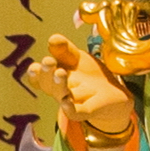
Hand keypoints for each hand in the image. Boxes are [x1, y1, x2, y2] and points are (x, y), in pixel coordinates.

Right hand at [34, 33, 134, 149]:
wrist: (114, 96)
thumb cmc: (89, 76)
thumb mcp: (76, 59)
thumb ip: (65, 50)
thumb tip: (52, 38)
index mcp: (54, 77)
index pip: (40, 76)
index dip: (35, 73)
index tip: (35, 66)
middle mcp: (60, 90)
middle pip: (48, 84)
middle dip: (46, 73)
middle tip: (49, 62)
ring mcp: (74, 100)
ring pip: (61, 95)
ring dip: (59, 84)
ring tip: (60, 72)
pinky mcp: (89, 109)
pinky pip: (76, 112)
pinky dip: (70, 108)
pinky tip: (66, 102)